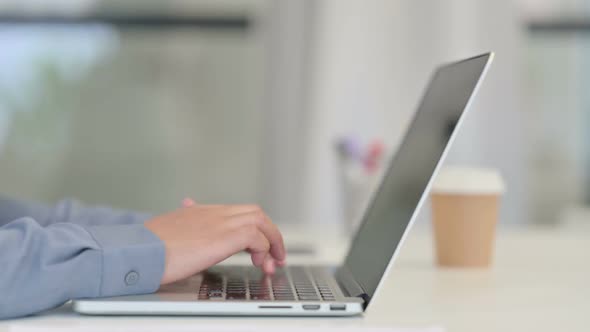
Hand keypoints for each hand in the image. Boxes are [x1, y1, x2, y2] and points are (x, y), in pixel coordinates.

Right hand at [145, 199, 285, 284]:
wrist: (141, 250)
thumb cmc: (148, 248)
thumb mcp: (167, 233)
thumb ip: (182, 228)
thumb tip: (183, 220)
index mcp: (200, 212)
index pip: (235, 212)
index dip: (251, 228)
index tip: (256, 247)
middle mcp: (213, 213)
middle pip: (253, 212)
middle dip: (269, 232)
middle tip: (273, 254)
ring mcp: (220, 221)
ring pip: (260, 220)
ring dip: (271, 241)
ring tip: (271, 262)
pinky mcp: (226, 235)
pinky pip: (256, 236)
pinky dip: (263, 249)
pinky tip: (257, 263)